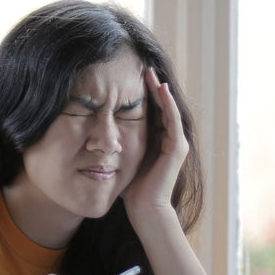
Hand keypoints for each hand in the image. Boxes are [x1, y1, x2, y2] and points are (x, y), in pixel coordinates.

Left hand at [122, 67, 188, 215]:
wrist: (145, 208)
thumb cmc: (131, 187)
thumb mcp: (122, 157)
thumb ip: (117, 143)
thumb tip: (96, 132)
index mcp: (157, 140)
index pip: (151, 110)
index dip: (143, 94)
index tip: (131, 77)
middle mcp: (169, 138)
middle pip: (161, 106)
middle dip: (152, 86)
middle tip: (143, 67)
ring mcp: (176, 142)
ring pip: (168, 109)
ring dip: (160, 89)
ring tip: (151, 72)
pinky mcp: (178, 147)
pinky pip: (172, 119)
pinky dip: (167, 103)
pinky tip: (160, 88)